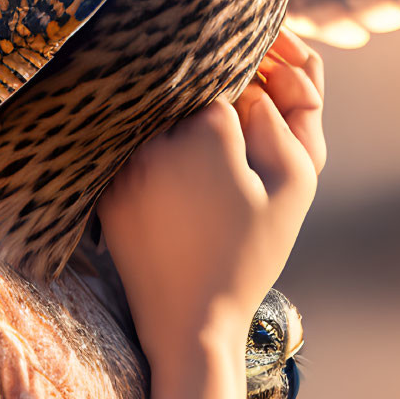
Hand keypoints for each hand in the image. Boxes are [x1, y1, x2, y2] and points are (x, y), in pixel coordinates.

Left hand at [96, 28, 324, 398]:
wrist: (191, 322)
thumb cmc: (252, 253)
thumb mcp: (295, 184)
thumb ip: (289, 116)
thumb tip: (260, 76)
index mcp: (210, 129)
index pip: (233, 78)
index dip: (252, 91)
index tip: (260, 115)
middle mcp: (159, 135)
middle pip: (190, 92)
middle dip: (214, 104)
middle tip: (228, 156)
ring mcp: (126, 161)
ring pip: (157, 117)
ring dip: (178, 126)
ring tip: (201, 176)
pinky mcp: (105, 187)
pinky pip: (129, 148)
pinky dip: (150, 154)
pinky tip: (171, 191)